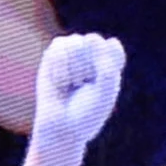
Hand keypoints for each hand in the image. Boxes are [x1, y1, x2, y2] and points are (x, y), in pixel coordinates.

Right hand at [28, 28, 128, 143]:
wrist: (60, 128)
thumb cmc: (86, 113)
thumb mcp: (105, 90)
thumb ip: (105, 62)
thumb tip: (91, 37)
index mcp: (109, 63)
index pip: (112, 48)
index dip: (105, 64)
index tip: (100, 82)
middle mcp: (91, 56)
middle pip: (93, 42)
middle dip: (87, 67)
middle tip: (83, 87)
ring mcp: (71, 54)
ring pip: (75, 42)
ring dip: (73, 68)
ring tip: (71, 84)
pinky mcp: (52, 56)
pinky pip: (58, 47)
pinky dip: (59, 67)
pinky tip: (59, 81)